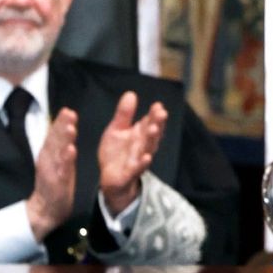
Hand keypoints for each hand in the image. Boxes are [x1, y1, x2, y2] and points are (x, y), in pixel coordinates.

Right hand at [25, 109, 77, 240]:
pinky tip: (71, 150)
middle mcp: (48, 159)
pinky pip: (62, 169)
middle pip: (54, 140)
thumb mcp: (57, 160)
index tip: (67, 110)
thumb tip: (66, 125)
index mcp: (50, 153)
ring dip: (63, 140)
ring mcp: (52, 170)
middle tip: (68, 112)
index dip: (59, 122)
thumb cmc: (56, 181)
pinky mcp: (57, 182)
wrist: (47, 208)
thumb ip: (60, 144)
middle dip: (61, 126)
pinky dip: (66, 160)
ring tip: (70, 128)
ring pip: (58, 152)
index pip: (54, 135)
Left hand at [98, 92, 166, 216]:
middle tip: (161, 113)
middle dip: (157, 124)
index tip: (158, 105)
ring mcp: (138, 159)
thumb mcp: (116, 129)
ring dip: (152, 140)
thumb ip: (124, 114)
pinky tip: (147, 158)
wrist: (110, 178)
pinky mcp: (130, 173)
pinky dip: (142, 163)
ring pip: (147, 149)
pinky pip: (137, 168)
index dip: (154, 114)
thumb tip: (131, 94)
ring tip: (154, 129)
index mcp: (140, 134)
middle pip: (152, 134)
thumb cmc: (116, 153)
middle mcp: (142, 146)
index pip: (149, 122)